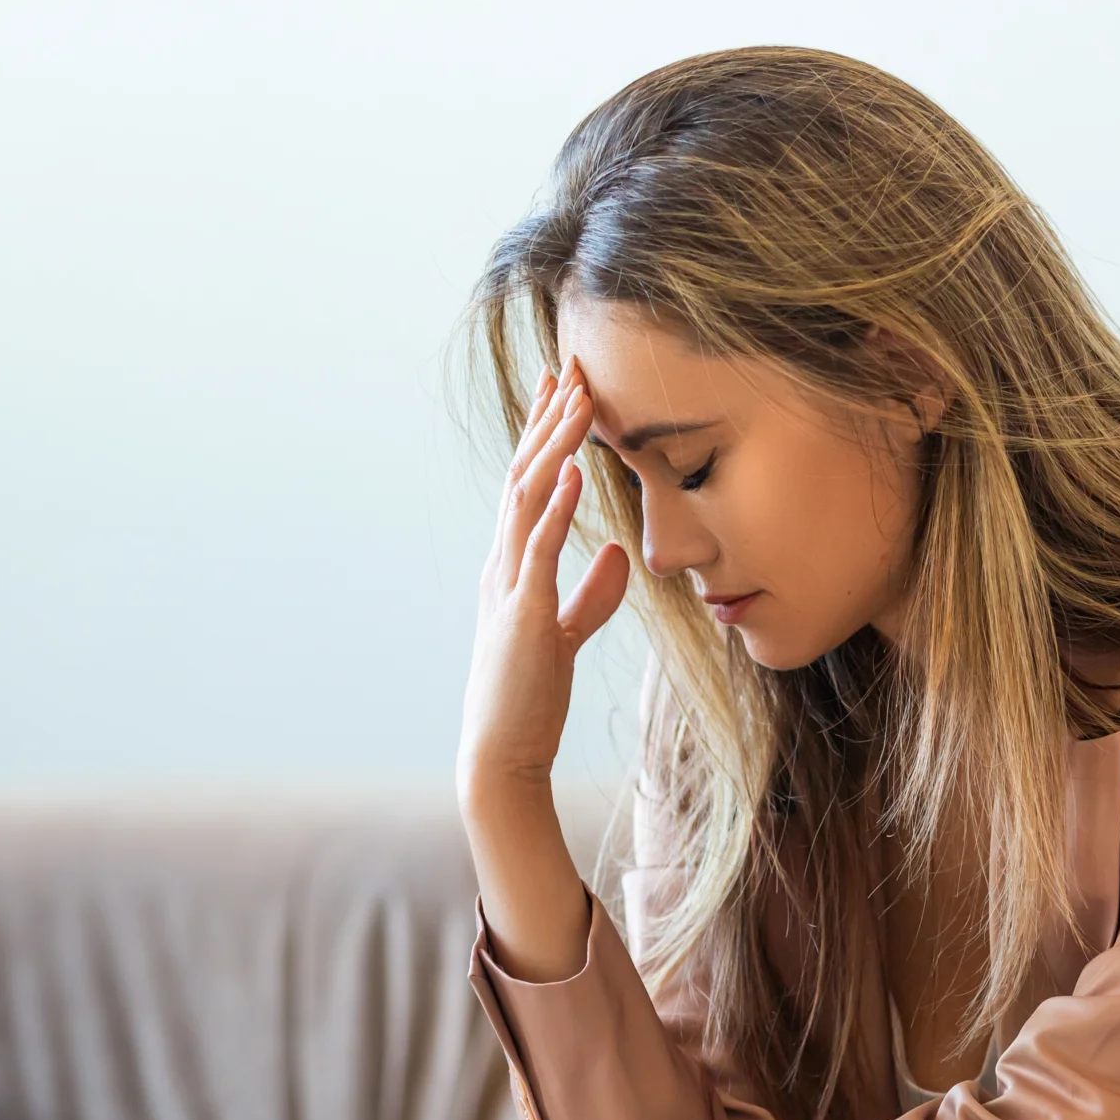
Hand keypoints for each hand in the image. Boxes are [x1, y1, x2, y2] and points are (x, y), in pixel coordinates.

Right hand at [457, 360, 632, 797]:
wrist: (502, 754)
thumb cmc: (530, 697)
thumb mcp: (566, 635)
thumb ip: (590, 594)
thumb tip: (617, 553)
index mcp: (509, 567)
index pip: (527, 484)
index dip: (543, 433)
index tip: (563, 386)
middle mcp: (501, 565)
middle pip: (523, 475)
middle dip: (547, 419)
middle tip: (570, 365)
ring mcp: (509, 587)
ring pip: (529, 498)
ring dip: (554, 445)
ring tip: (578, 399)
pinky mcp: (527, 616)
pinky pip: (540, 549)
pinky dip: (557, 505)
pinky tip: (574, 468)